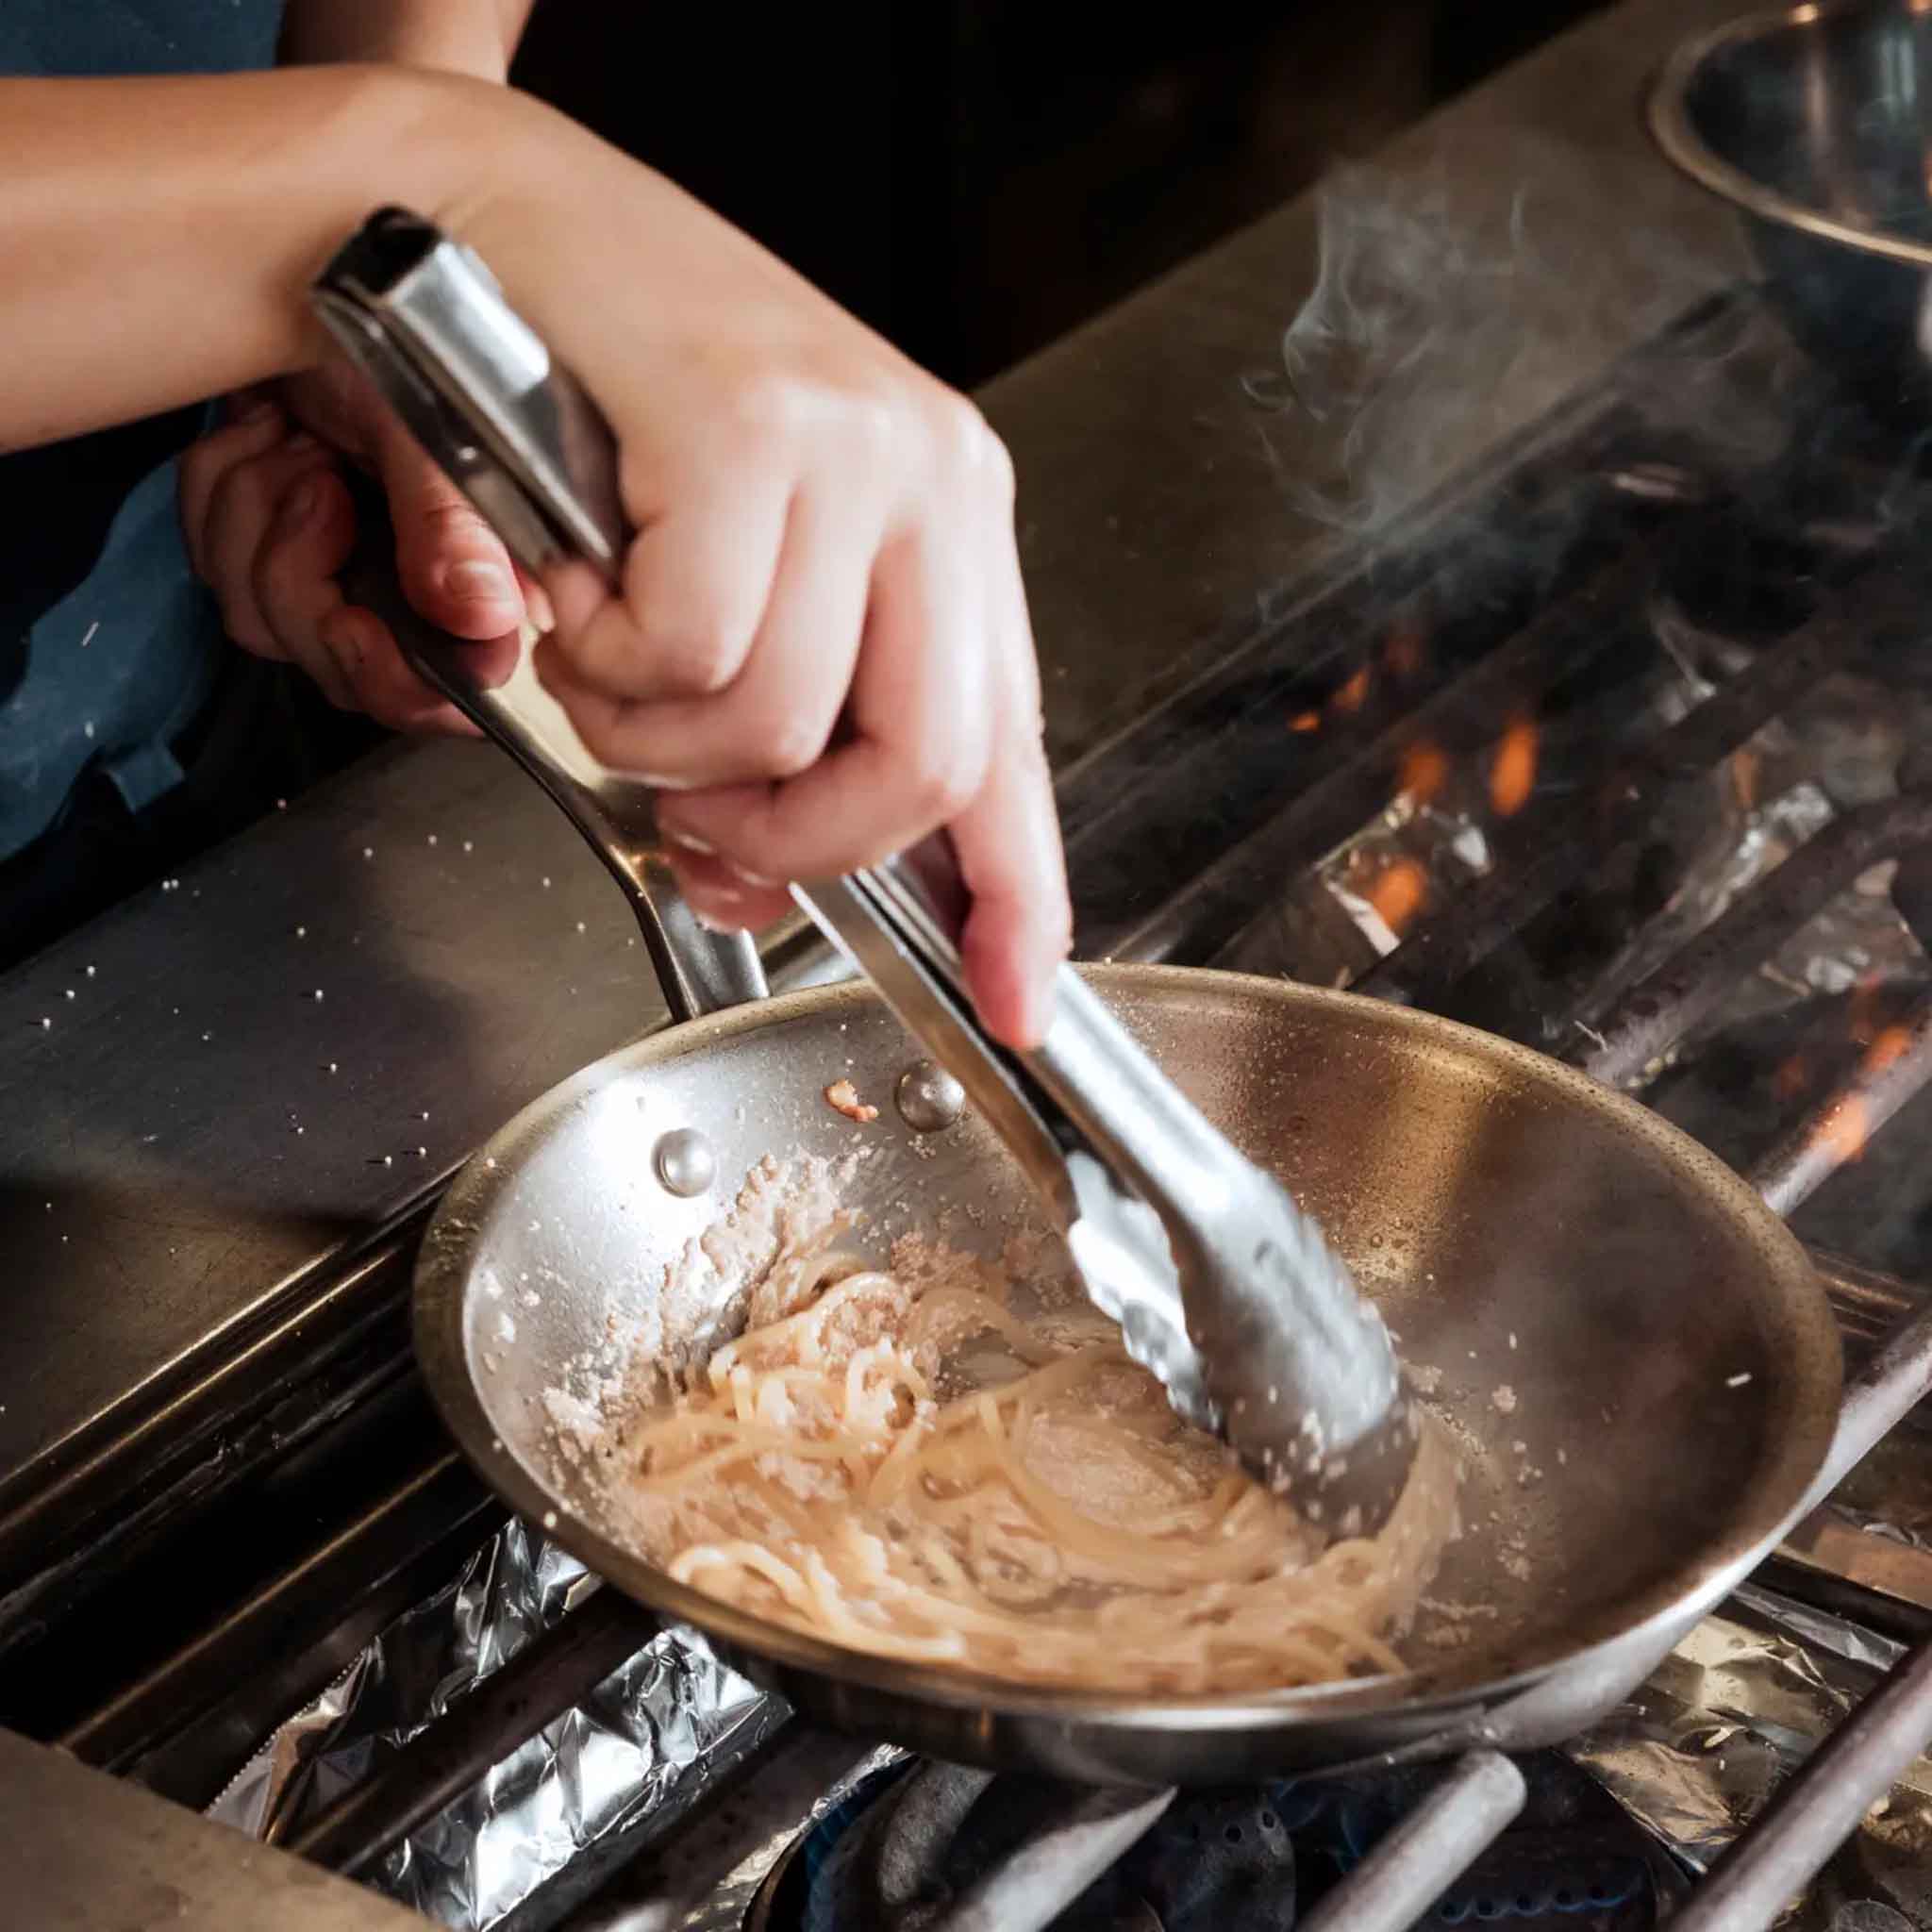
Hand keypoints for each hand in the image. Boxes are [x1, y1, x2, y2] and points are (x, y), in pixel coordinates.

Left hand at [177, 361, 529, 731]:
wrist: (326, 271)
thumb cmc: (401, 334)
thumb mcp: (432, 425)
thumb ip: (456, 530)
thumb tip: (485, 621)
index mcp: (482, 584)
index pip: (446, 693)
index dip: (395, 680)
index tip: (354, 624)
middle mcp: (418, 596)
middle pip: (337, 671)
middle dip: (301, 574)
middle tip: (322, 485)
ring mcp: (345, 576)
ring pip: (263, 621)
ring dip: (255, 522)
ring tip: (296, 446)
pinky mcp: (274, 549)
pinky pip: (215, 567)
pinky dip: (222, 496)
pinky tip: (266, 440)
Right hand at [450, 105, 1072, 1046]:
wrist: (499, 228)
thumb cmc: (614, 410)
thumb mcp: (745, 577)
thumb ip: (792, 726)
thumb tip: (765, 878)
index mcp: (953, 526)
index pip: (1012, 748)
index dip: (1016, 898)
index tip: (1015, 1004)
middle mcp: (934, 483)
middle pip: (923, 766)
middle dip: (794, 841)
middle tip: (700, 816)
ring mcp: (854, 447)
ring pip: (782, 722)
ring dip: (659, 740)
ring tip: (607, 651)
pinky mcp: (754, 426)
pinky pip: (690, 649)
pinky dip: (606, 658)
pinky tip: (580, 582)